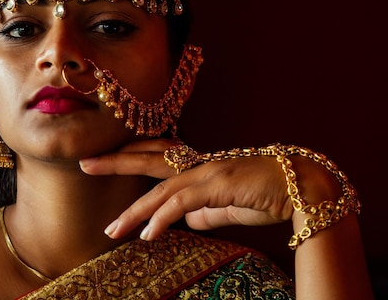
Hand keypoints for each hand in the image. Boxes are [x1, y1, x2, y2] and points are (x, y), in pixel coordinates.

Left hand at [79, 139, 292, 239]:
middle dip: (116, 160)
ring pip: (160, 188)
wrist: (302, 189)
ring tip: (110, 230)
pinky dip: (161, 219)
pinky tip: (146, 234)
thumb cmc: (268, 194)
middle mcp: (200, 162)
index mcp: (201, 163)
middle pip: (149, 156)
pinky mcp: (217, 185)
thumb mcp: (227, 206)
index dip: (133, 153)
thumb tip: (181, 221)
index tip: (109, 158)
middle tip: (85, 163)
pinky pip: (180, 203)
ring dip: (133, 211)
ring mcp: (208, 170)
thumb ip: (202, 211)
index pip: (159, 153)